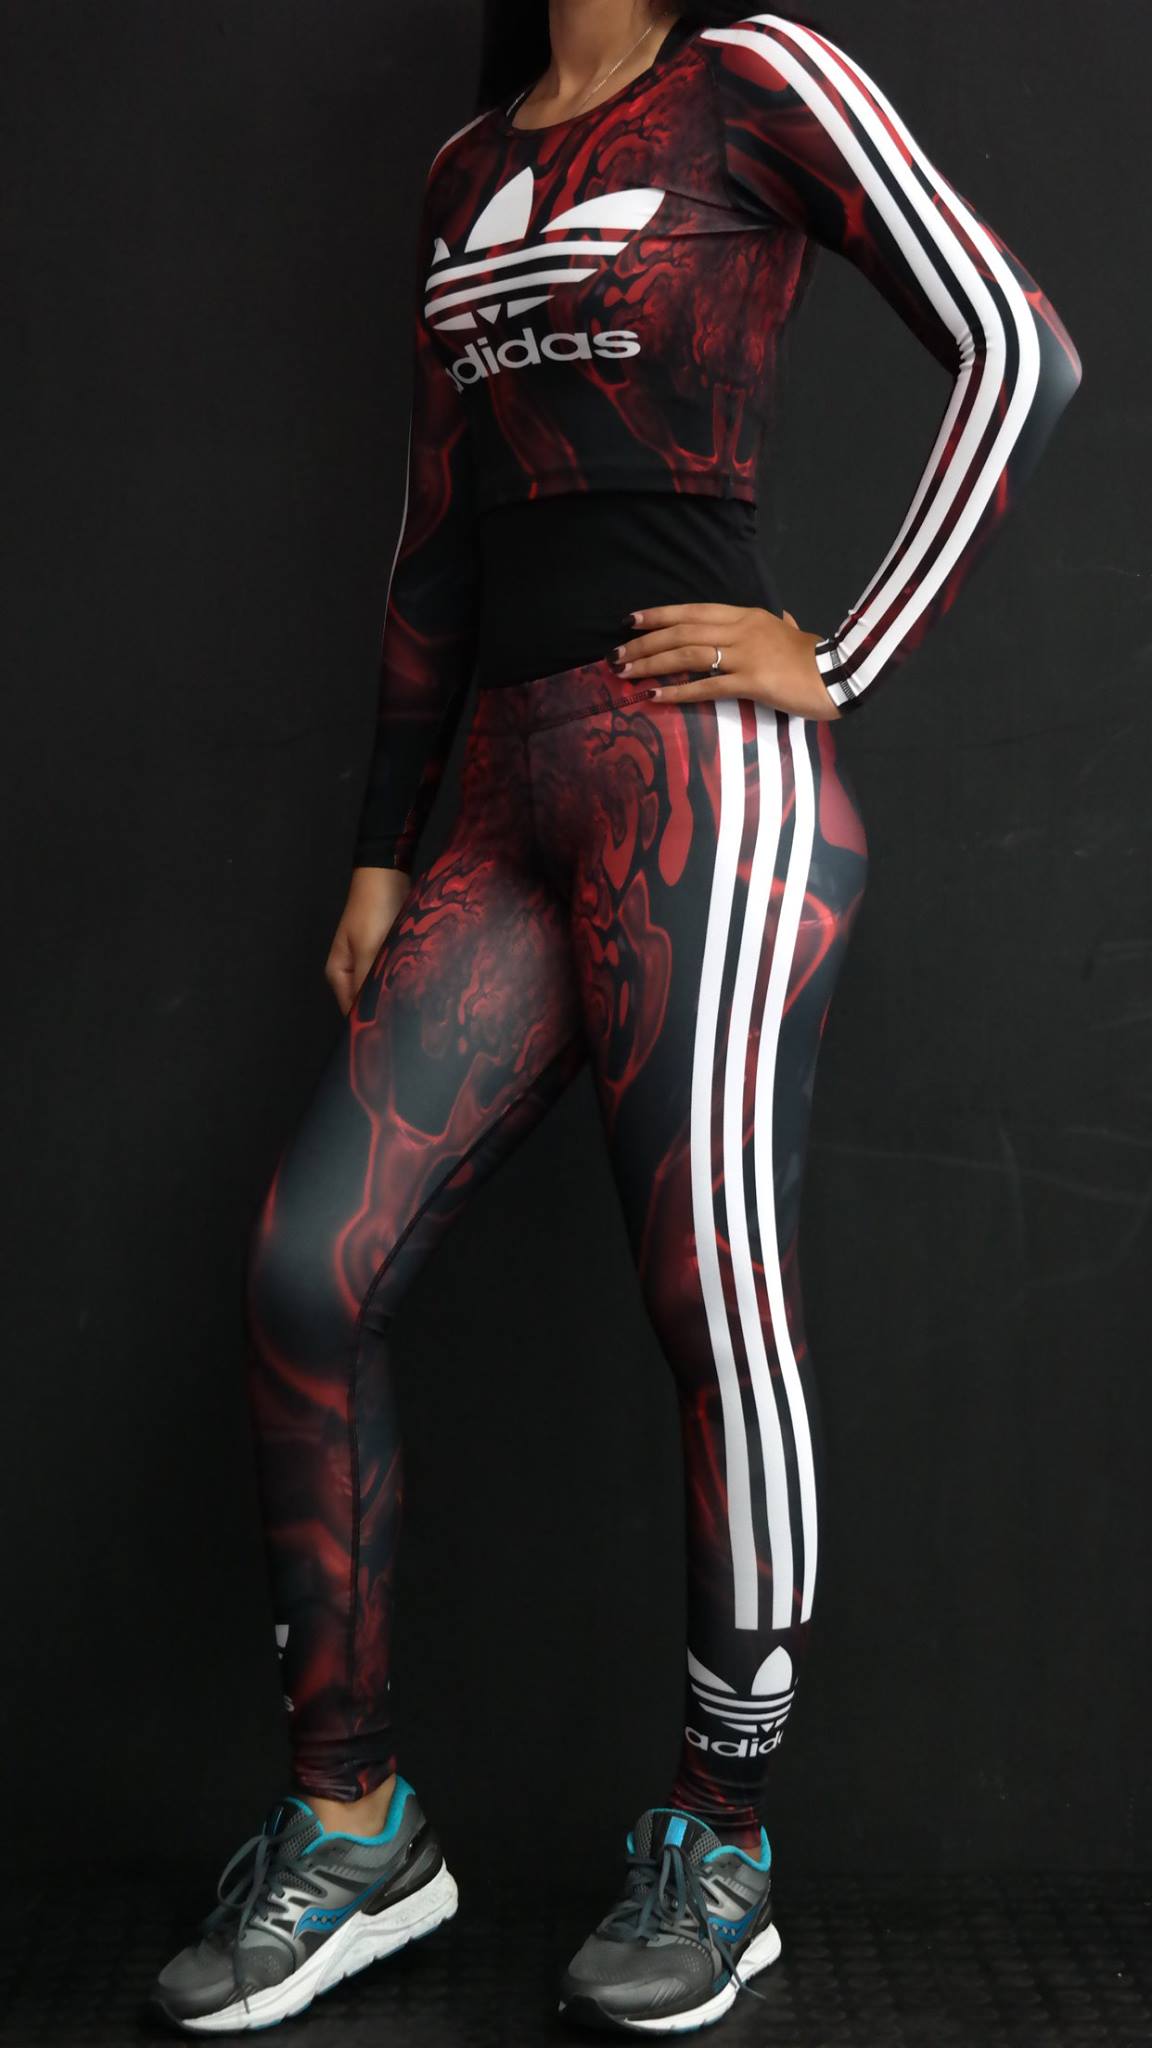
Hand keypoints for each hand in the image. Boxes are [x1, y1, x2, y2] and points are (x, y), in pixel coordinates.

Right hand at [325, 865, 410, 1014]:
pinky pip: (393, 974)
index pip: (352, 1011)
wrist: (387, 875)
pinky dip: (402, 979)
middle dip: (385, 1008)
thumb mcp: (369, 950)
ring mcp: (370, 962)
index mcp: (338, 974)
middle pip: (367, 1001)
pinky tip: (418, 985)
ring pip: (382, 988)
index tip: (392, 1032)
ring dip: (396, 994)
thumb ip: (369, 983)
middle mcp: (352, 971)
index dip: (369, 1023)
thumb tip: (374, 1015)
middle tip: (409, 1019)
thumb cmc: (372, 910)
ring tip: (416, 1004)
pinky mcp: (386, 953)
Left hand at [610, 603, 841, 720]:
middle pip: (682, 630)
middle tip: (615, 655)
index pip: (692, 610)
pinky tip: (655, 695)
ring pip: (688, 653)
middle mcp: (741, 629)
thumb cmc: (814, 658)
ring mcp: (746, 654)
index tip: (629, 621)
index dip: (658, 615)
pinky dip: (677, 690)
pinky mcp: (752, 681)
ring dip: (651, 663)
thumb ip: (782, 625)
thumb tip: (785, 619)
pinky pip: (707, 685)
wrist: (840, 674)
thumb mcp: (793, 633)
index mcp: (746, 616)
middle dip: (644, 642)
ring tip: (625, 674)